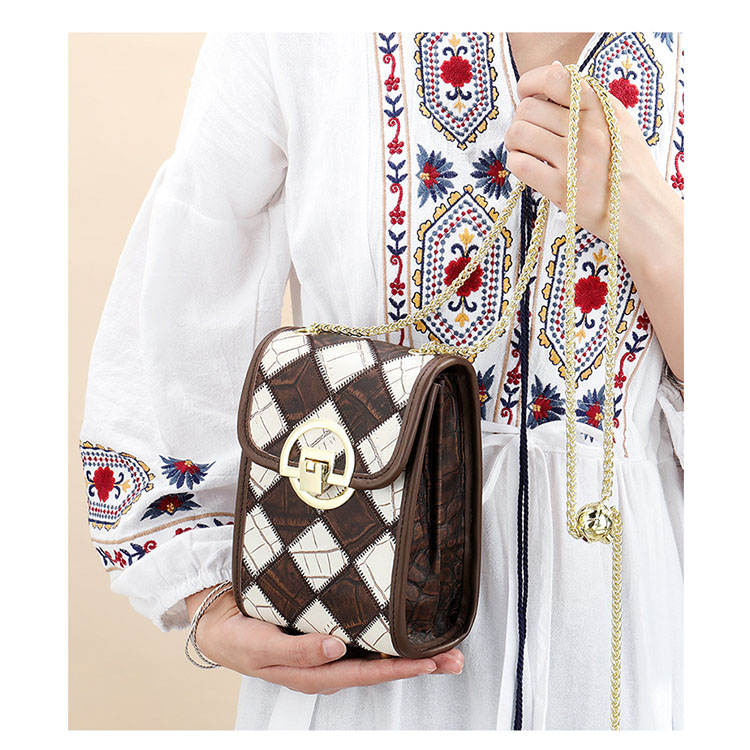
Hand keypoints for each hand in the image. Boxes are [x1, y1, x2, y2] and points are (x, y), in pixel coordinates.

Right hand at [185, 587, 463, 693]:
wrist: (219, 622)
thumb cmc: (239, 638)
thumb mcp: (263, 647)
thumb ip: (299, 651)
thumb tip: (337, 650)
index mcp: (315, 673)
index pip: (366, 674)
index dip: (399, 670)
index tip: (430, 663)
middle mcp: (328, 665)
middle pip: (380, 669)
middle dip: (418, 665)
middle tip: (454, 659)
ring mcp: (329, 652)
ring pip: (376, 657)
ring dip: (409, 654)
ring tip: (443, 649)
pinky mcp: (326, 633)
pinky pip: (363, 641)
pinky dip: (387, 641)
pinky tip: (404, 633)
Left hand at [504, 62, 679, 255]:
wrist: (644, 214)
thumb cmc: (628, 170)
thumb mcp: (620, 126)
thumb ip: (589, 102)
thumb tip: (552, 74)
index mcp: (603, 109)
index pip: (555, 78)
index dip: (530, 84)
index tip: (527, 95)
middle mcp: (589, 130)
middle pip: (529, 108)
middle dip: (521, 119)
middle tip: (527, 133)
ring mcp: (574, 159)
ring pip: (519, 133)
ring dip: (514, 142)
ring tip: (525, 150)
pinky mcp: (561, 188)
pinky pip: (519, 164)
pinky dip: (516, 163)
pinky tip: (528, 167)